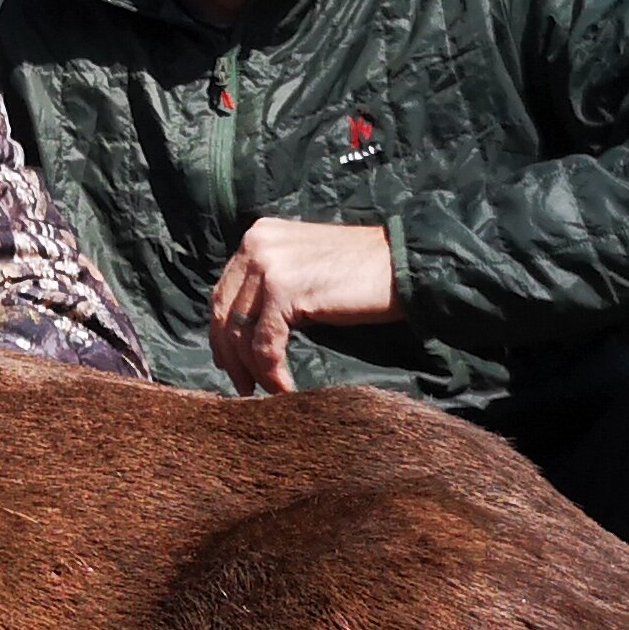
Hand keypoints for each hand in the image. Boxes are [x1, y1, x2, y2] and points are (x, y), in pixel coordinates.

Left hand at [207, 219, 395, 394]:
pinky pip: (264, 343)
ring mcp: (267, 265)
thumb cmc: (364, 273)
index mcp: (258, 236)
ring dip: (252, 369)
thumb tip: (248, 328)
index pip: (226, 291)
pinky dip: (271, 372)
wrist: (405, 265)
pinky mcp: (284, 290)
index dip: (223, 332)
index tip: (231, 363)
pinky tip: (284, 388)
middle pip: (225, 311)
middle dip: (231, 355)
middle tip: (242, 386)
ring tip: (266, 393)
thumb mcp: (305, 270)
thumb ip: (273, 285)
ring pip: (241, 331)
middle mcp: (255, 244)